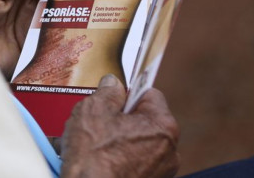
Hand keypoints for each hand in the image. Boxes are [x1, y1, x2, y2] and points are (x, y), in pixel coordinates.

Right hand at [61, 75, 180, 177]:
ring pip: (132, 145)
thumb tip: (112, 84)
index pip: (149, 94)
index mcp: (162, 126)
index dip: (126, 93)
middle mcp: (168, 152)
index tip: (111, 97)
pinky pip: (128, 165)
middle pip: (140, 122)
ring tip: (85, 146)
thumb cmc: (95, 158)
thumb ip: (107, 91)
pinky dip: (112, 162)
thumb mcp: (94, 110)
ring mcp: (158, 173)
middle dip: (116, 121)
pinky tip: (90, 162)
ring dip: (111, 142)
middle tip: (93, 124)